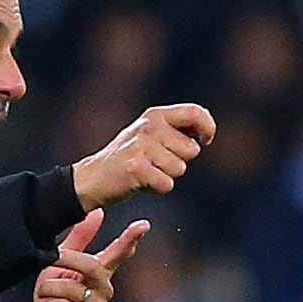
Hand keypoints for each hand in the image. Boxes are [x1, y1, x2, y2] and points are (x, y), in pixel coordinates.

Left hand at [26, 207, 146, 301]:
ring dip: (50, 288)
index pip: (119, 254)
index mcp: (99, 274)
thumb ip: (78, 240)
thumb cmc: (53, 297)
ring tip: (46, 296)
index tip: (143, 225)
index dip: (130, 239)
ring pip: (71, 287)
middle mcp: (104, 291)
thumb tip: (97, 212)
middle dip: (67, 260)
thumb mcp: (60, 265)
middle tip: (51, 260)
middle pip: (93, 267)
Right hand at [74, 104, 214, 207]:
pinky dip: (157, 189)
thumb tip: (205, 133)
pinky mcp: (136, 168)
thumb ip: (176, 131)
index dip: (208, 128)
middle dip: (181, 162)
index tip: (205, 141)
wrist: (94, 177)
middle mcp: (149, 127)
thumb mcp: (150, 135)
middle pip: (192, 150)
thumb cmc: (129, 158)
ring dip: (167, 176)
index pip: (196, 113)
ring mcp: (142, 146)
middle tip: (156, 163)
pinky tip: (141, 182)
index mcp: (155, 115)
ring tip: (147, 171)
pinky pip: (167, 184)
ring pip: (180, 169)